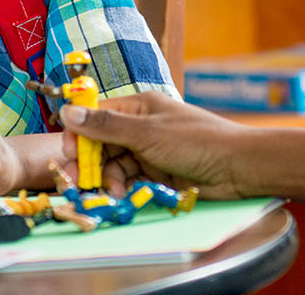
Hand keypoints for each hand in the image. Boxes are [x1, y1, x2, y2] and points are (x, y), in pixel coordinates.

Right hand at [60, 92, 248, 198]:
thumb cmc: (197, 141)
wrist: (239, 168)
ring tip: (110, 193)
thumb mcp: (147, 133)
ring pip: (115, 165)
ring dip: (108, 179)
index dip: (78, 133)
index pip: (98, 116)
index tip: (65, 153)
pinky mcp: (159, 174)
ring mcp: (150, 152)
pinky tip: (122, 197)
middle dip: (90, 163)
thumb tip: (68, 111)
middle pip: (103, 144)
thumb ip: (106, 126)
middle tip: (76, 182)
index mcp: (140, 107)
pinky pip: (131, 180)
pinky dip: (124, 189)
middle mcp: (142, 127)